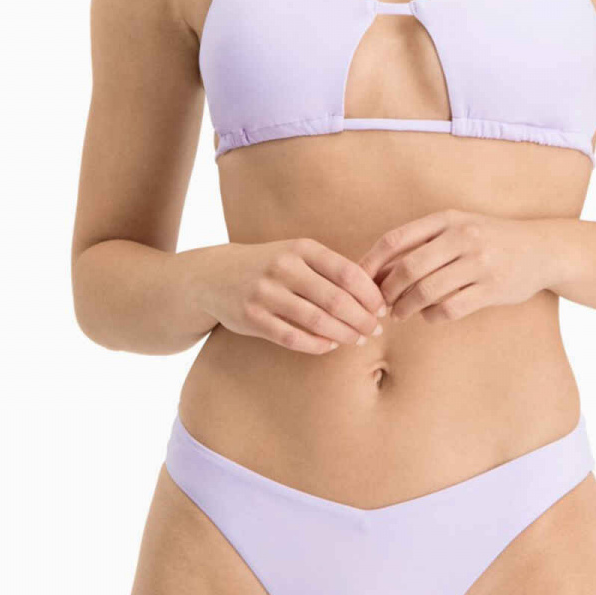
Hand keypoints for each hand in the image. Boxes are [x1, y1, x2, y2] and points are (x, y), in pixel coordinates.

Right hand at [206, 237, 387, 354]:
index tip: (382, 308)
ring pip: (317, 321)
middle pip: (336, 300)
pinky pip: (293, 338)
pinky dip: (317, 344)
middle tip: (375, 330)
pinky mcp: (252, 318)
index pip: (348, 273)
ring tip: (358, 340)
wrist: (213, 275)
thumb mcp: (296, 254)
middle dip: (362, 319)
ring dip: (344, 335)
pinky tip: (329, 345)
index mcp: (301, 248)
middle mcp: (283, 268)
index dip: (370, 294)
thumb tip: (374, 293)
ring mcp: (265, 293)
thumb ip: (329, 269)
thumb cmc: (268, 265)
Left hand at [357, 209, 553, 325]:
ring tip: (400, 314)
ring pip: (427, 291)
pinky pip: (450, 309)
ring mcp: (479, 263)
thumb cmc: (489, 240)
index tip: (358, 280)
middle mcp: (462, 237)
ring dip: (406, 308)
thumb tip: (375, 268)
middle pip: (407, 269)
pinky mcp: (492, 288)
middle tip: (380, 304)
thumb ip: (421, 243)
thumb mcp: (458, 227)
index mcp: (447, 219)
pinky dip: (432, 316)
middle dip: (387, 291)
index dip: (371, 263)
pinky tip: (429, 315)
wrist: (541, 250)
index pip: (396, 240)